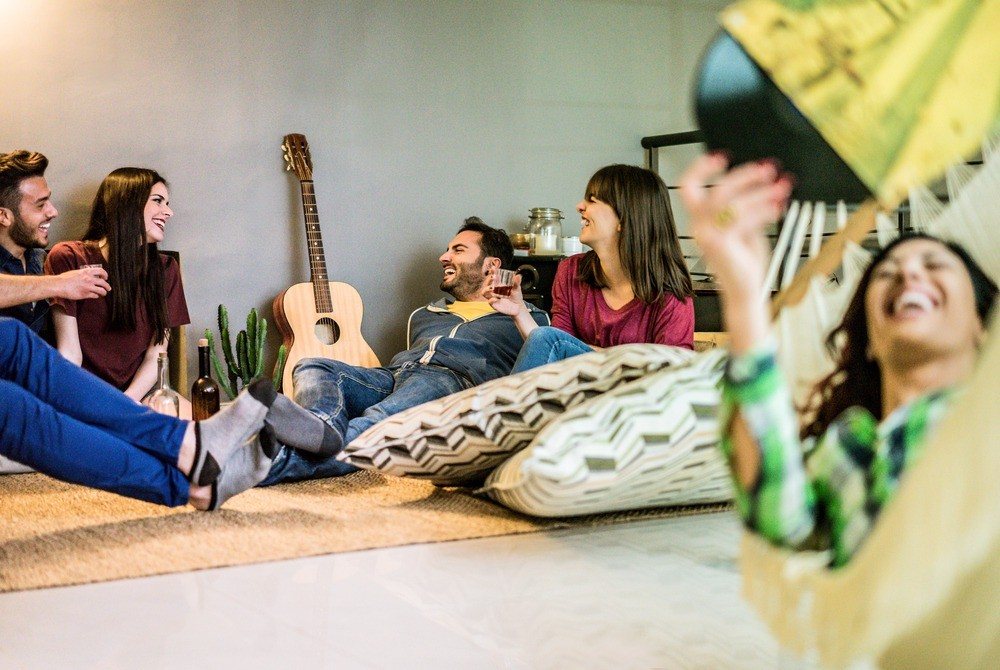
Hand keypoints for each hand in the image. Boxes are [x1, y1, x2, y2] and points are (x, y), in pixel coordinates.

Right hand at [56, 266, 110, 299]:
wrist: (58, 285)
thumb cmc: (65, 278)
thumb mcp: (76, 272)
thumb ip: (84, 274)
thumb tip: (90, 275)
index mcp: (87, 272)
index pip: (101, 271)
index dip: (105, 274)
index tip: (106, 277)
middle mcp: (89, 279)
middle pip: (104, 283)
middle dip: (107, 286)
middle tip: (108, 288)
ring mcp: (88, 287)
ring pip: (101, 290)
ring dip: (104, 292)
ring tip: (103, 293)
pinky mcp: (85, 294)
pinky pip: (94, 296)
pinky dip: (96, 296)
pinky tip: (95, 296)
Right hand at [486, 273, 525, 316]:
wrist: (518, 307)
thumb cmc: (516, 296)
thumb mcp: (517, 288)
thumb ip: (517, 282)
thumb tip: (518, 276)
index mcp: (499, 283)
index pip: (493, 276)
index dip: (492, 272)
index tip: (493, 268)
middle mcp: (494, 289)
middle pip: (487, 283)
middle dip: (489, 279)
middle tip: (494, 277)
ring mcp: (493, 296)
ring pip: (484, 292)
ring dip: (486, 289)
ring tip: (491, 288)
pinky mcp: (494, 304)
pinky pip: (490, 302)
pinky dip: (491, 300)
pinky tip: (495, 299)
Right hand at [679, 153, 791, 299]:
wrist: (746, 291)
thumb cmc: (745, 261)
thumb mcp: (745, 227)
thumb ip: (745, 206)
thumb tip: (761, 180)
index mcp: (700, 220)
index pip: (688, 188)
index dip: (701, 168)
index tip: (722, 156)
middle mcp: (699, 227)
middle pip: (715, 189)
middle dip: (745, 175)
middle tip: (769, 169)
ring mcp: (708, 236)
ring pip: (732, 203)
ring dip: (761, 192)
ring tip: (782, 188)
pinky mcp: (721, 245)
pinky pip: (743, 218)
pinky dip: (763, 210)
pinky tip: (778, 207)